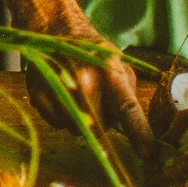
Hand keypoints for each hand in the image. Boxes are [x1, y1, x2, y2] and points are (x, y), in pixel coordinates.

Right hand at [27, 14, 153, 153]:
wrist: (56, 32)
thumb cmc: (93, 54)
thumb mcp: (118, 66)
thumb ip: (126, 96)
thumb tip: (131, 130)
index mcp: (109, 73)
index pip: (128, 109)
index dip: (139, 133)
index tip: (149, 154)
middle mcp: (84, 81)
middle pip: (99, 128)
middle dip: (101, 123)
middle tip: (96, 103)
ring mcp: (58, 89)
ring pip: (76, 129)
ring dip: (80, 121)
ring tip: (77, 96)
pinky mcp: (39, 95)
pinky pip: (56, 124)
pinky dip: (61, 116)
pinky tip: (61, 96)